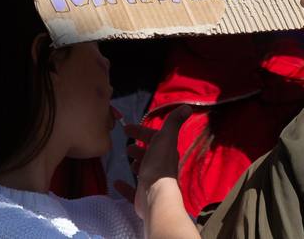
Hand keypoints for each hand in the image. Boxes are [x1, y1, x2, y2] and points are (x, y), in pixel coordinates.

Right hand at [120, 105, 191, 219]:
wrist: (156, 196)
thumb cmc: (159, 165)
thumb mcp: (165, 138)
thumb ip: (173, 122)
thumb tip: (187, 107)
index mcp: (165, 151)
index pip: (154, 137)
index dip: (141, 132)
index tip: (126, 128)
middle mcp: (160, 167)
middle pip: (150, 155)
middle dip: (139, 149)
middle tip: (128, 148)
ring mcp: (152, 183)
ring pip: (144, 171)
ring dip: (137, 165)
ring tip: (130, 162)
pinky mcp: (142, 197)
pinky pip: (132, 191)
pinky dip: (125, 187)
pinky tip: (117, 183)